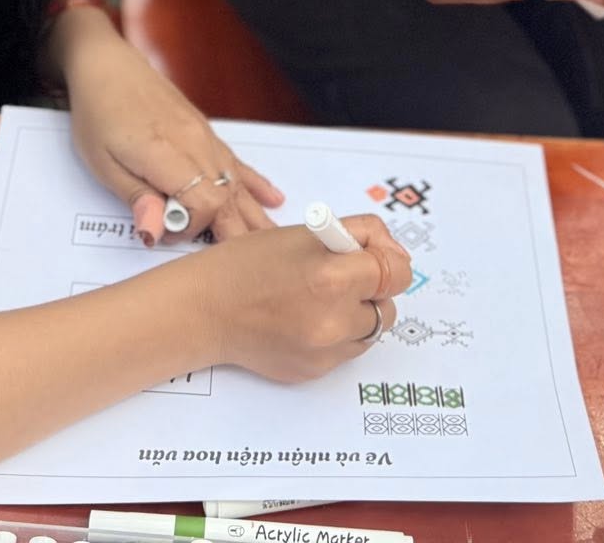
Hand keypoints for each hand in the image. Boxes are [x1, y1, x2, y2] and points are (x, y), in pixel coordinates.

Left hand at [58, 9, 284, 243]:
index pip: (203, 203)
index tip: (165, 234)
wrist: (106, 64)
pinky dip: (255, 184)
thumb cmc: (98, 113)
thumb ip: (136, 198)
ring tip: (273, 247)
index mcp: (167, 153)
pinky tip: (273, 200)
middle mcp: (195, 144)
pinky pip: (237, 162)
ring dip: (253, 217)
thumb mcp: (102, 162)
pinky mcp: (206, 132)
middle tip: (244, 270)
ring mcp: (205, 137)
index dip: (191, 229)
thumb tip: (156, 234)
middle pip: (228, 197)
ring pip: (237, 183)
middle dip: (235, 234)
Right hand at [191, 213, 412, 381]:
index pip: (397, 273)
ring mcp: (325, 353)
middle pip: (389, 306)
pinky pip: (346, 351)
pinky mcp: (315, 372)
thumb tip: (394, 255)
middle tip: (341, 277)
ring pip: (371, 332)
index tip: (372, 256)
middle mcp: (334, 321)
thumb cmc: (249, 264)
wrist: (206, 309)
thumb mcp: (307, 232)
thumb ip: (359, 235)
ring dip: (359, 314)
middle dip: (372, 289)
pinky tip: (307, 320)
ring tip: (323, 300)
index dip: (388, 260)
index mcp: (332, 278)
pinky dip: (338, 336)